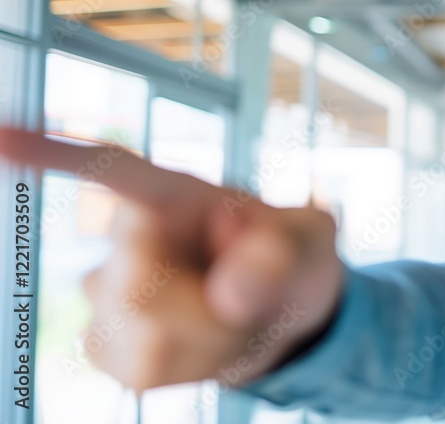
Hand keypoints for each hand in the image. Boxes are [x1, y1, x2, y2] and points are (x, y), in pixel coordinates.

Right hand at [0, 128, 344, 390]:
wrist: (281, 306)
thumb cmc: (293, 257)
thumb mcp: (313, 242)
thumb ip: (283, 254)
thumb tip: (230, 296)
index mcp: (175, 193)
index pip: (109, 168)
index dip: (53, 152)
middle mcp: (129, 235)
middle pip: (140, 295)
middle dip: (212, 314)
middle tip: (246, 294)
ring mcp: (107, 291)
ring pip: (143, 342)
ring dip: (207, 345)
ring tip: (230, 316)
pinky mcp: (105, 341)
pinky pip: (138, 372)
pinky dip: (189, 369)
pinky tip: (205, 342)